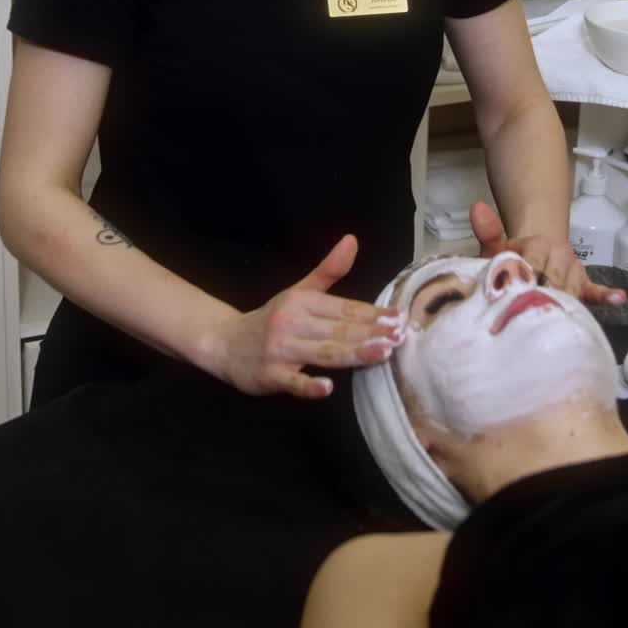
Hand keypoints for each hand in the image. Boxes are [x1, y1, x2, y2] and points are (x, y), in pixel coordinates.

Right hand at [213, 235, 404, 400]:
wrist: (226, 344)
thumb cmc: (272, 319)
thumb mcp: (298, 292)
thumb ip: (328, 270)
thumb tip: (352, 239)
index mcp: (302, 302)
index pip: (343, 308)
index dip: (373, 313)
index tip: (400, 318)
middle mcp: (291, 323)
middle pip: (338, 329)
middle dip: (371, 332)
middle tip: (401, 336)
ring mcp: (280, 350)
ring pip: (322, 352)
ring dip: (353, 353)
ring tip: (382, 353)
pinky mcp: (270, 376)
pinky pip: (292, 382)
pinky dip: (309, 385)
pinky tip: (328, 387)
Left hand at [470, 202, 625, 305]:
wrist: (531, 255)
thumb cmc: (511, 257)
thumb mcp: (496, 246)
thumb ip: (488, 231)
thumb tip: (476, 209)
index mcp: (537, 245)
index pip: (532, 264)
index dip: (523, 280)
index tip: (516, 294)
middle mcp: (559, 254)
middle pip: (554, 278)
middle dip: (544, 295)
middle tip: (534, 311)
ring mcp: (573, 270)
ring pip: (572, 288)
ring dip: (565, 301)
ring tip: (557, 316)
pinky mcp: (584, 285)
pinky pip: (596, 291)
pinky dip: (607, 295)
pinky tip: (617, 298)